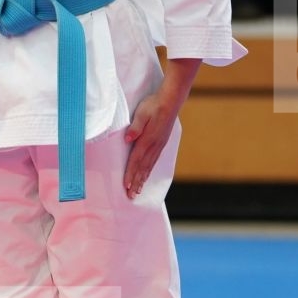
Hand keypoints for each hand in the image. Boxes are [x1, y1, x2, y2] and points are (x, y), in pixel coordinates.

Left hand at [122, 58, 199, 197]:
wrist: (171, 100)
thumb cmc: (154, 105)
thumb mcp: (142, 113)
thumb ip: (135, 126)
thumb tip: (127, 139)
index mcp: (147, 139)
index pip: (136, 160)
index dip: (130, 174)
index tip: (126, 186)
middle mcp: (154, 146)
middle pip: (142, 168)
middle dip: (136, 182)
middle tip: (131, 196)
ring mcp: (159, 145)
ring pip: (149, 166)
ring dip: (142, 179)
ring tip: (138, 191)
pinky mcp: (161, 143)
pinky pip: (154, 161)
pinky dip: (149, 171)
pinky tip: (146, 175)